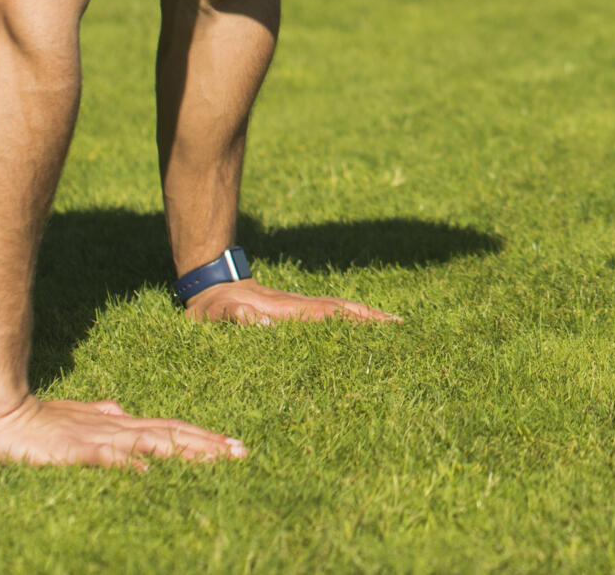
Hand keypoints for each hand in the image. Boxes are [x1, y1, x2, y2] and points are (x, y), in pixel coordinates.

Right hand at [0, 393, 247, 469]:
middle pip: (171, 434)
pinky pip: (105, 456)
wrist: (1, 414)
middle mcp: (117, 428)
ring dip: (184, 451)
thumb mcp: (79, 418)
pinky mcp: (74, 450)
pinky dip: (127, 461)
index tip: (232, 446)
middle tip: (242, 452)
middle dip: (207, 445)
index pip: (171, 429)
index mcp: (121, 424)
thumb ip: (102, 414)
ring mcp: (98, 437)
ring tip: (214, 458)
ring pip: (150, 442)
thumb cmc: (39, 420)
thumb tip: (124, 412)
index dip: (202, 438)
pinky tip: (147, 469)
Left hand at [182, 277, 401, 326]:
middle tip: (403, 327)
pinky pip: (328, 315)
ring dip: (364, 318)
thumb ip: (231, 316)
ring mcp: (300, 308)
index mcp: (287, 310)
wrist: (212, 285)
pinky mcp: (296, 312)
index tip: (384, 323)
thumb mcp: (214, 314)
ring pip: (338, 310)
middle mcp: (300, 306)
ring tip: (391, 328)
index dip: (356, 318)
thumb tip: (256, 321)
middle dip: (372, 317)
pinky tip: (359, 331)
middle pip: (343, 309)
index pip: (329, 314)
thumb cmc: (212, 306)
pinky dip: (349, 320)